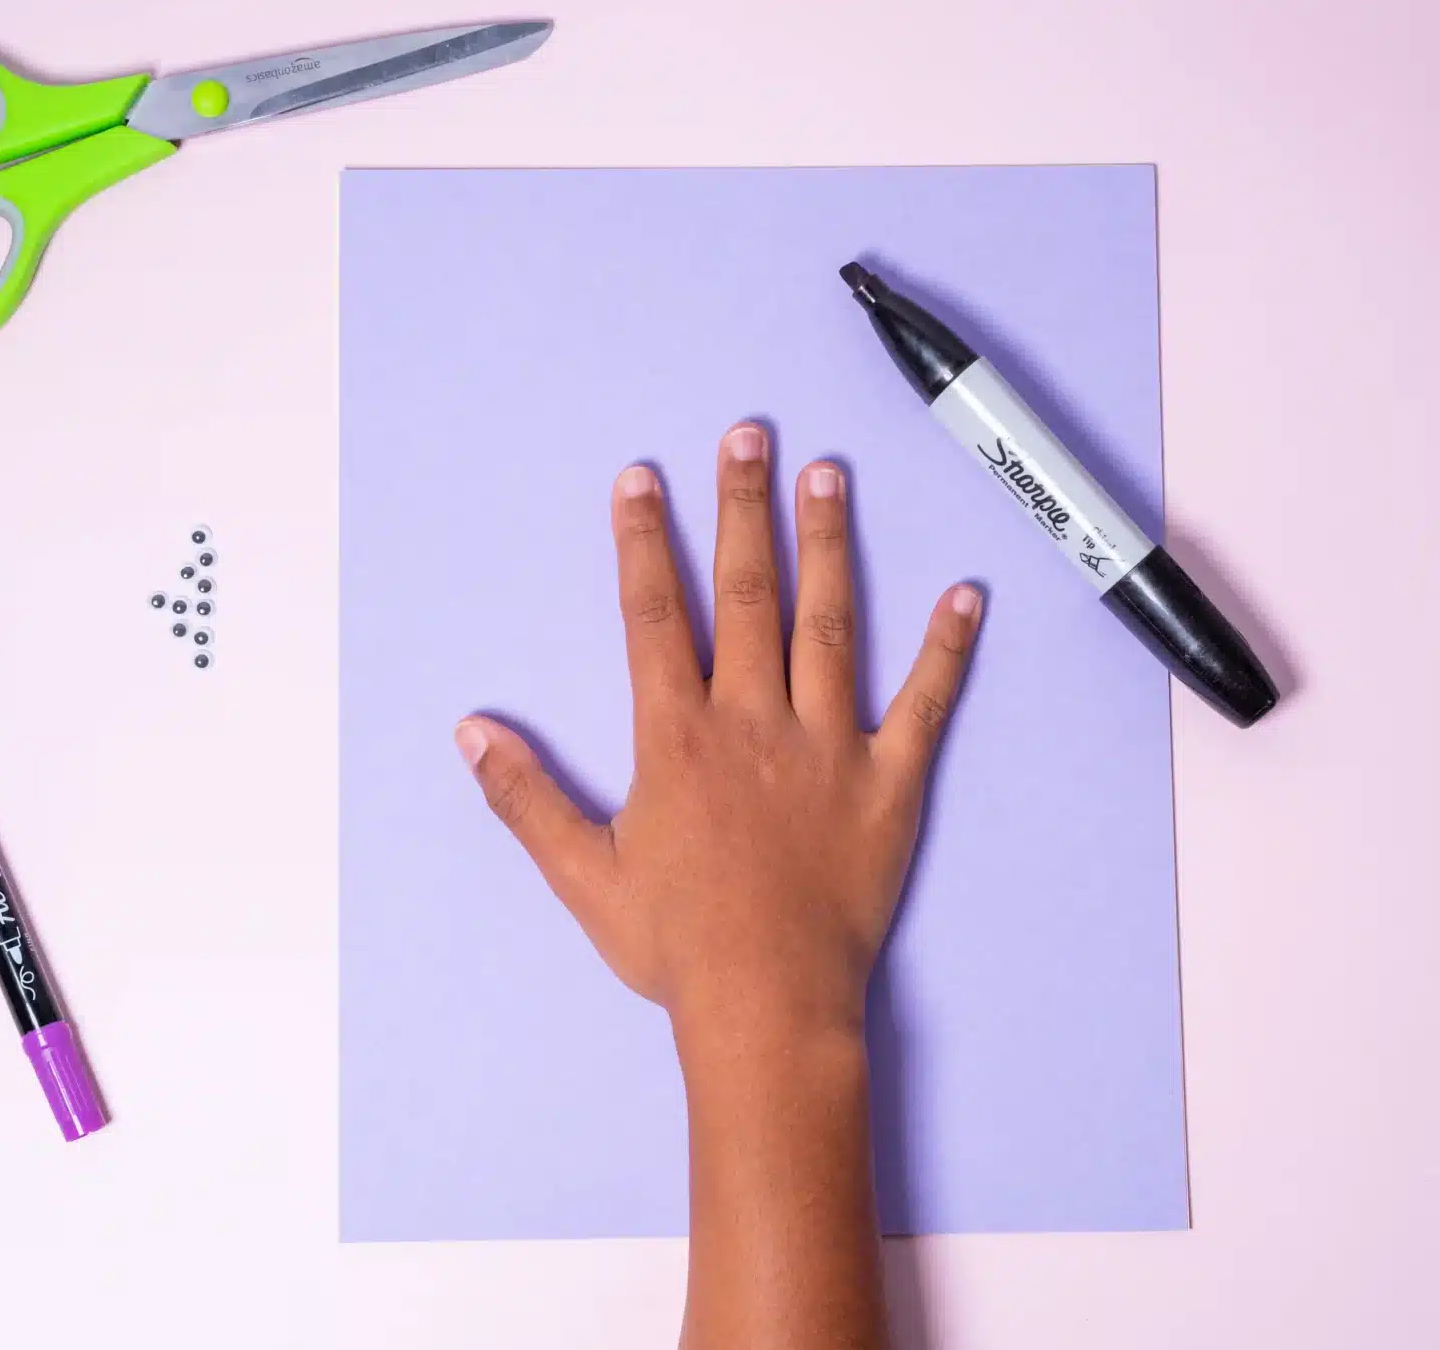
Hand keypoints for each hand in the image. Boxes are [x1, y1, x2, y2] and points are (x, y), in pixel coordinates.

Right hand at [454, 419, 982, 1038]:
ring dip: (829, 544)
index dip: (645, 542)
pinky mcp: (888, 783)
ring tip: (829, 475)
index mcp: (677, 737)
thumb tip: (473, 731)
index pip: (655, 615)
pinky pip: (924, 704)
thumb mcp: (583, 873)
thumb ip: (526, 795)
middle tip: (748, 435)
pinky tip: (966, 593)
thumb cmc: (676, 946)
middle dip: (743, 508)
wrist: (767, 1004)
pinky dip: (946, 649)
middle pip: (747, 593)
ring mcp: (827, 747)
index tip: (642, 479)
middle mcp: (752, 722)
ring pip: (829, 623)